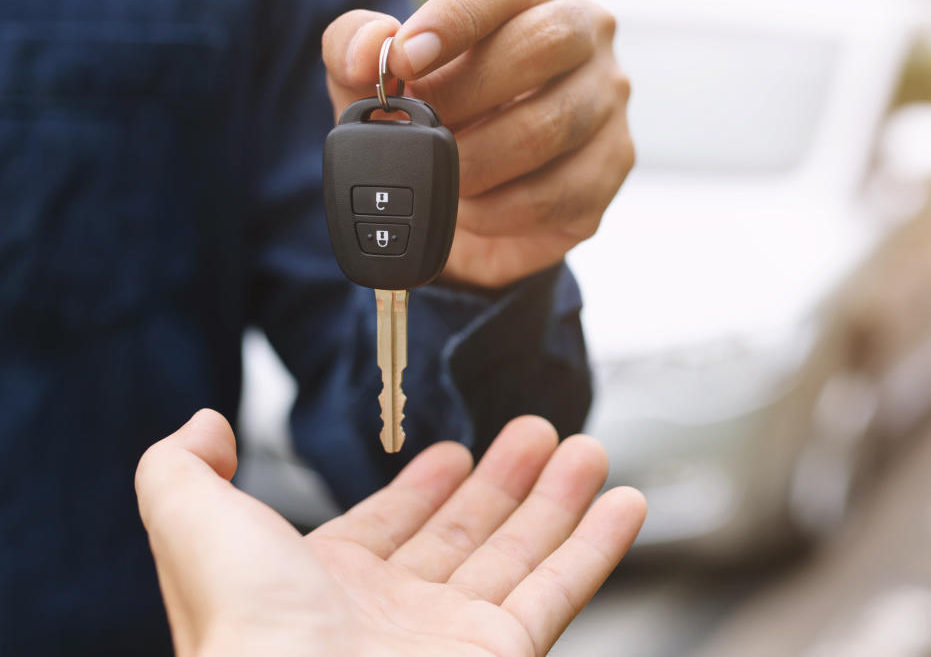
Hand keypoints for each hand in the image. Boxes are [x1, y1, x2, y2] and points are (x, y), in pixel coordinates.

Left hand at [135, 410, 645, 656]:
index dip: (422, 488)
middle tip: (538, 433)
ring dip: (557, 500)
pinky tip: (623, 503)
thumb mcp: (194, 524)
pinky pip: (561, 591)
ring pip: (518, 555)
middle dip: (502, 480)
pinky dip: (598, 546)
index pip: (386, 526)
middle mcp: (390, 615)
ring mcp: (451, 638)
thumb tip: (207, 421)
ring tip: (585, 448)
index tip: (454, 452)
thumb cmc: (244, 631)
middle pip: (463, 534)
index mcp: (321, 586)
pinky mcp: (503, 654)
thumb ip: (183, 467)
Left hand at [322, 0, 633, 288]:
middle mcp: (588, 34)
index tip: (405, 57)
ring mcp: (608, 99)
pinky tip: (470, 209)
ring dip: (479, 159)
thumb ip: (354, 48)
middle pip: (549, 41)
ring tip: (439, 175)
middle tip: (423, 126)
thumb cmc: (430, 113)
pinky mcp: (614, 164)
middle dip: (470, 90)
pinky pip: (560, 190)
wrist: (467, 197)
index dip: (457, 14)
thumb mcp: (373, 78)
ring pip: (554, 123)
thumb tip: (369, 48)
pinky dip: (500, 208)